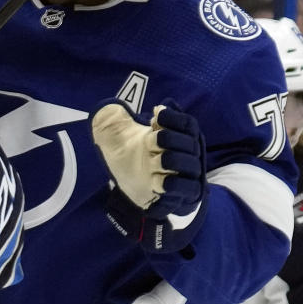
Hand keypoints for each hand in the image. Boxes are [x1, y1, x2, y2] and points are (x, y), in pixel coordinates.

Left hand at [91, 101, 207, 251]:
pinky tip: (155, 181)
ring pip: (191, 165)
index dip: (173, 118)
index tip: (154, 115)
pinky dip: (173, 184)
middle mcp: (186, 153)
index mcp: (177, 135)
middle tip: (149, 141)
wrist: (127, 186)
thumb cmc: (127, 155)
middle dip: (169, 139)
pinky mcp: (182, 195)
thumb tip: (111, 108)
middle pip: (190, 143)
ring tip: (152, 161)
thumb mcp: (117, 134)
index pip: (187, 124)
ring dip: (171, 160)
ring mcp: (186, 175)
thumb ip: (113, 119)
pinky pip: (188, 188)